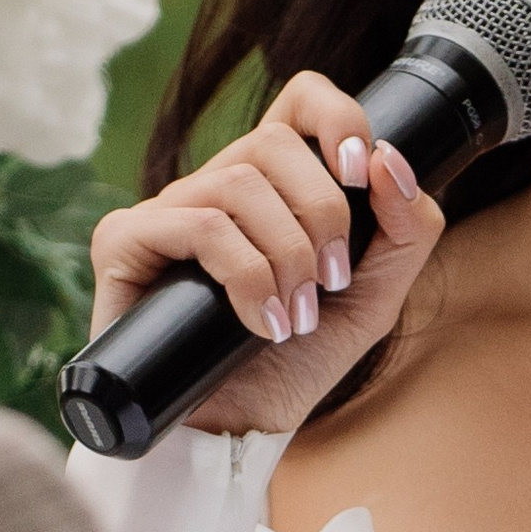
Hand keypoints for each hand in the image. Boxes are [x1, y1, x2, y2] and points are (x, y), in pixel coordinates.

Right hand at [86, 75, 446, 437]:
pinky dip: (244, 275)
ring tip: (293, 317)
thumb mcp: (372, 299)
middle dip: (322, 215)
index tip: (362, 170)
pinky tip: (260, 323)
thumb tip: (390, 163)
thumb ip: (405, 232)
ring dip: (285, 256)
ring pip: (238, 185)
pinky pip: (196, 225)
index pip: (301, 99)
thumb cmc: (293, 364)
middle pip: (273, 141)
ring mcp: (166, 211)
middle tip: (331, 281)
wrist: (233, 432)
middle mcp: (216, 186)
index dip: (337, 115)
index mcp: (273, 186)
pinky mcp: (124, 242)